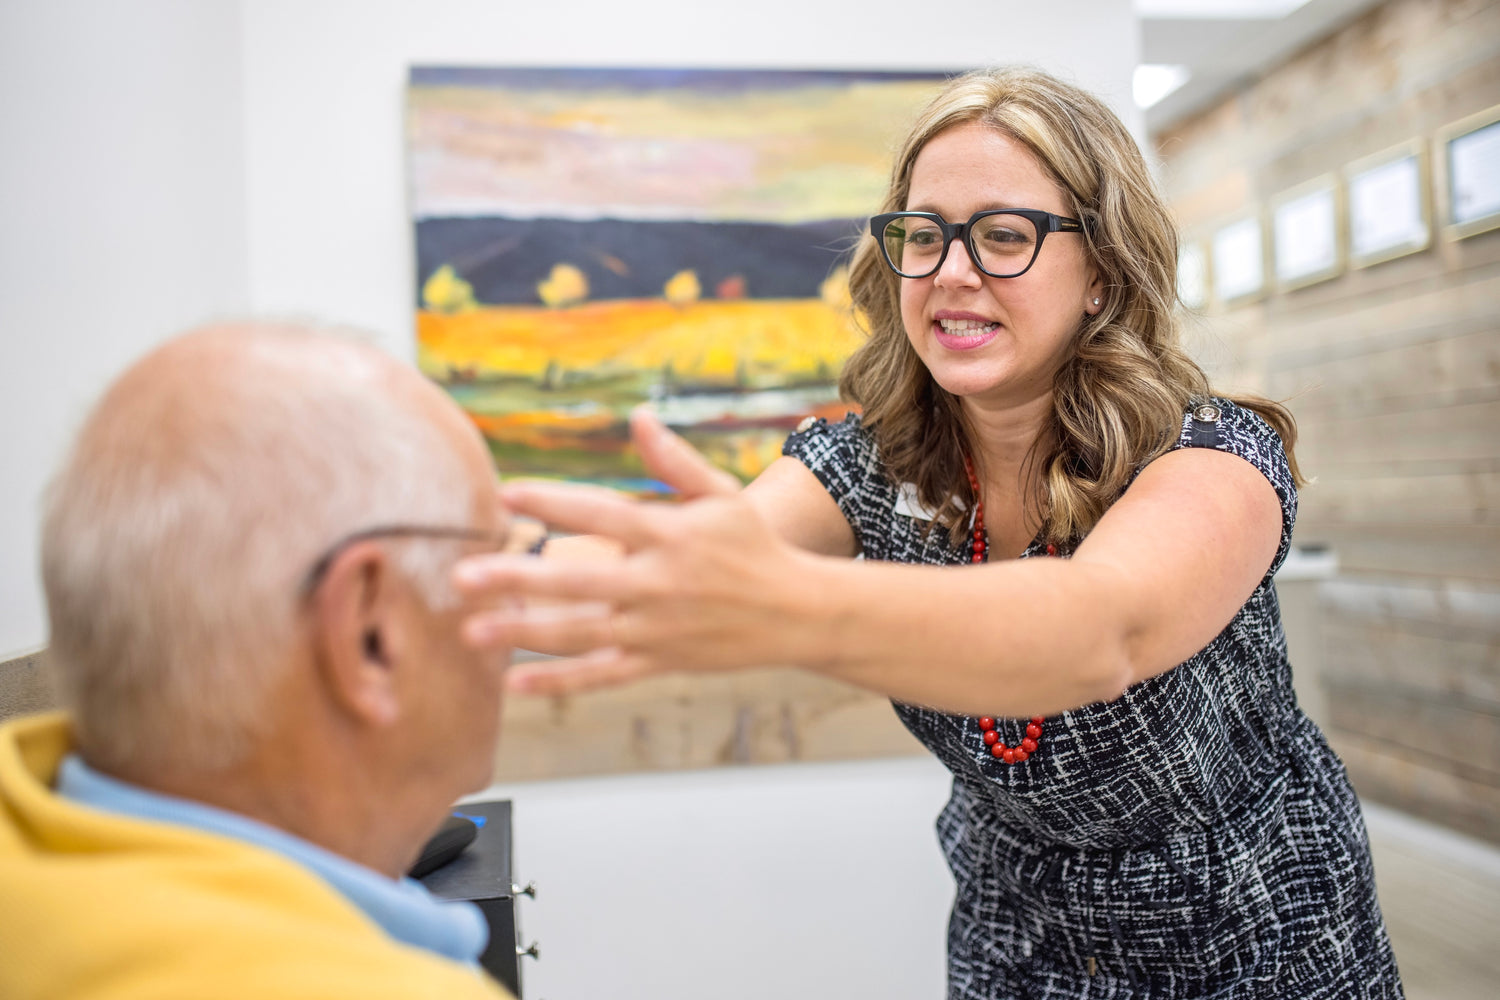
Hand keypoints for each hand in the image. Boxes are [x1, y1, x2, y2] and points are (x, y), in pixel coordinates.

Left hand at [454, 408, 808, 693]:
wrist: (797, 612)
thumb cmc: (754, 546)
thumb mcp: (722, 494)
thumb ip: (673, 461)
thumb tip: (637, 416)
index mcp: (669, 534)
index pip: (601, 513)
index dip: (553, 502)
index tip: (506, 494)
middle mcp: (657, 583)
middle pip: (576, 581)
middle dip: (516, 579)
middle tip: (462, 576)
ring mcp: (656, 629)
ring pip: (580, 633)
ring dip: (524, 633)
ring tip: (472, 632)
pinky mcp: (659, 662)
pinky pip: (602, 675)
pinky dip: (561, 682)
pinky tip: (516, 683)